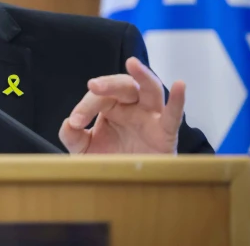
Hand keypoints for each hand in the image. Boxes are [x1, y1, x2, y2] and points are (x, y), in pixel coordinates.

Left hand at [58, 57, 185, 153]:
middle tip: (93, 85)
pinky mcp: (166, 133)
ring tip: (132, 63)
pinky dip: (178, 100)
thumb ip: (72, 137)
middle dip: (108, 84)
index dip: (85, 107)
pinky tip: (180, 84)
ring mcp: (150, 118)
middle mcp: (132, 107)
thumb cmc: (109, 161)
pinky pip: (174, 115)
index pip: (99, 98)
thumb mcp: (84, 150)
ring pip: (151, 90)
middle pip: (124, 86)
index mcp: (111, 107)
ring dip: (142, 76)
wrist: (128, 186)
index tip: (75, 122)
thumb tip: (68, 123)